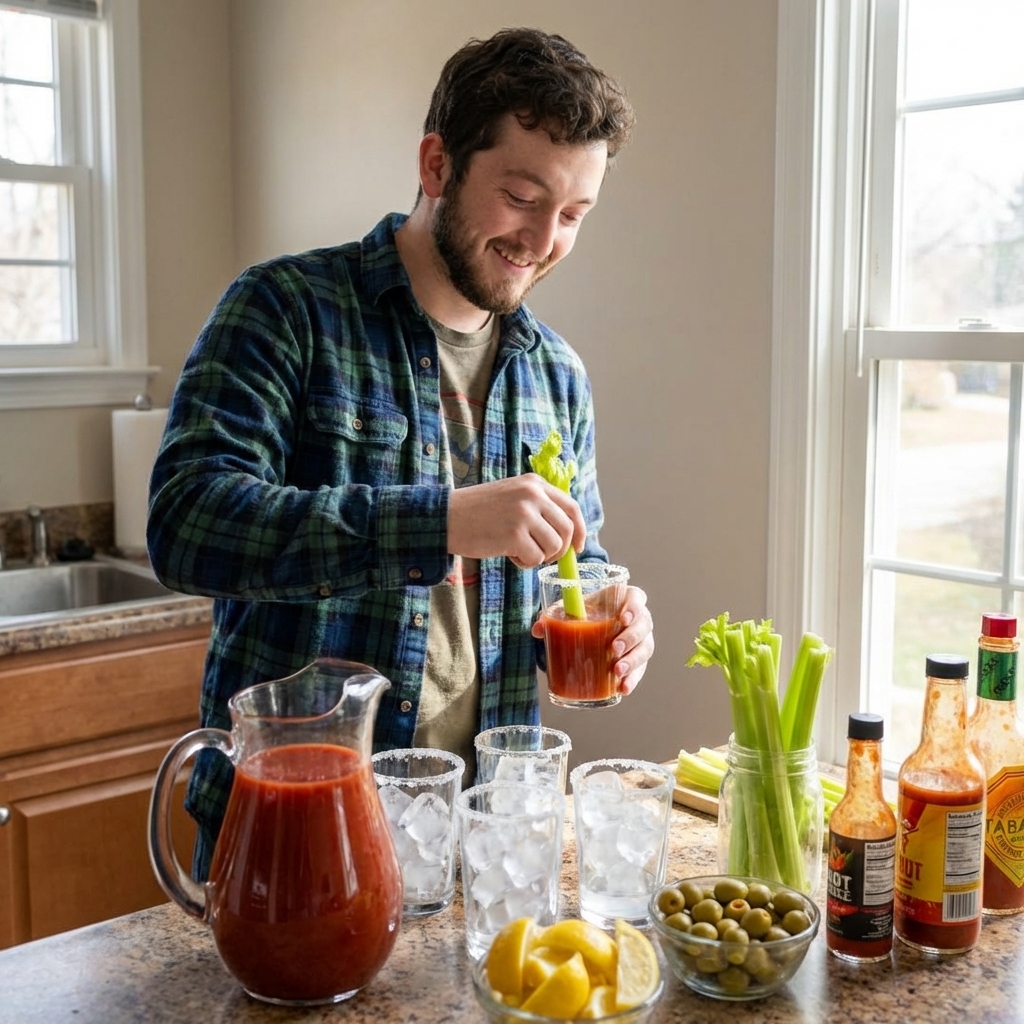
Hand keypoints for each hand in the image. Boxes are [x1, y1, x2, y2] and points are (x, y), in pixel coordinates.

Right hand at [447, 474, 586, 567]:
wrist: (447, 516)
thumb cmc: (478, 511)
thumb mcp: (512, 495)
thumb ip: (539, 506)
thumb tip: (567, 534)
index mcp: (535, 483)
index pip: (572, 508)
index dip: (580, 530)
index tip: (577, 546)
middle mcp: (533, 495)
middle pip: (567, 530)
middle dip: (559, 550)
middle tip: (542, 556)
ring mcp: (525, 514)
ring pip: (554, 547)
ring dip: (539, 556)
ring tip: (518, 550)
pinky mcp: (515, 535)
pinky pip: (536, 558)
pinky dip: (525, 563)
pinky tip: (508, 554)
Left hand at [531, 584, 654, 694]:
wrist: (593, 623)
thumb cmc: (585, 611)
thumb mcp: (571, 609)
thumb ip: (555, 615)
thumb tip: (538, 629)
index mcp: (624, 598)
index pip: (636, 598)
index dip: (633, 607)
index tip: (622, 618)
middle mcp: (638, 618)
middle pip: (644, 625)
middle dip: (630, 638)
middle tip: (614, 648)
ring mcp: (641, 639)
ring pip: (645, 648)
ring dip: (633, 661)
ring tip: (617, 671)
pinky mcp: (638, 659)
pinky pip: (640, 669)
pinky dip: (633, 680)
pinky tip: (622, 689)